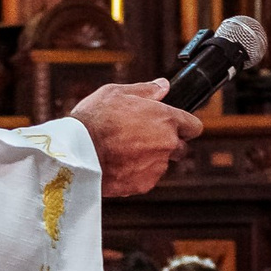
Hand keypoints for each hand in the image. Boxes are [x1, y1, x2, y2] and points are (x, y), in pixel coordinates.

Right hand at [71, 80, 200, 197]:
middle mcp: (167, 144)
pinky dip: (136, 173)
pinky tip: (118, 163)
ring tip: (123, 150)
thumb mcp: (117, 92)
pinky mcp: (144, 184)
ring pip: (161, 163)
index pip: (194, 126)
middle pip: (181, 148)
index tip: (176, 126)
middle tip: (142, 138)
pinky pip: (146, 178)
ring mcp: (157, 166)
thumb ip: (146, 90)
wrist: (76, 153)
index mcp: (166, 119)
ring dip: (150, 158)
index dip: (185, 125)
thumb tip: (163, 86)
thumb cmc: (94, 119)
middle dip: (168, 143)